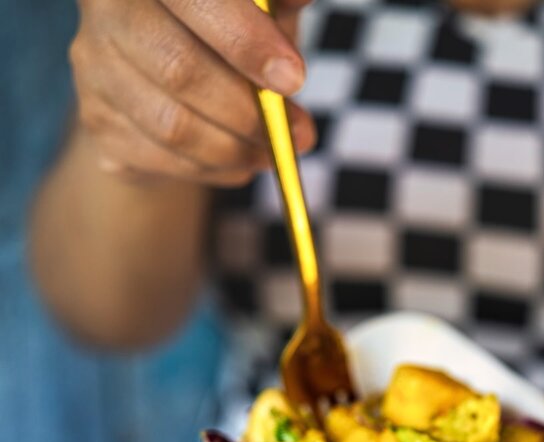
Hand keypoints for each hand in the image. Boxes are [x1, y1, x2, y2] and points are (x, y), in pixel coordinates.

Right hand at [71, 0, 314, 185]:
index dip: (244, 41)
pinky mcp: (96, 119)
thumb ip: (275, 1)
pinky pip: (162, 161)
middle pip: (179, 70)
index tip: (292, 79)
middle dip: (248, 112)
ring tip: (272, 153)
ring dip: (235, 150)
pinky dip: (212, 170)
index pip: (194, 0)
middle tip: (299, 134)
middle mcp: (104, 8)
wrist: (166, 65)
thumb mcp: (255, 4)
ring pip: (172, 127)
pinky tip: (237, 162)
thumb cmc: (221, 24)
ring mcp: (92, 66)